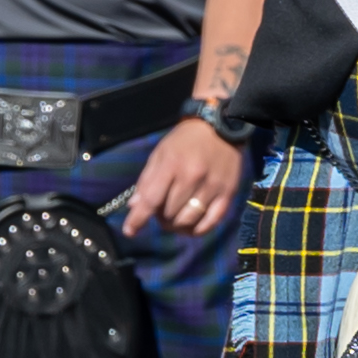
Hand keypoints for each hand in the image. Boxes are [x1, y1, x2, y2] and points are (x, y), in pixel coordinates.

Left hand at [119, 115, 250, 240]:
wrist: (221, 126)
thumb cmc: (185, 140)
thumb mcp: (160, 153)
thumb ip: (147, 180)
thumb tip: (134, 206)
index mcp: (172, 165)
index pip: (152, 199)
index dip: (138, 219)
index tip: (129, 231)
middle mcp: (192, 177)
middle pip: (170, 213)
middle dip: (160, 218)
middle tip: (161, 213)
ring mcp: (212, 186)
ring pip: (189, 220)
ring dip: (177, 226)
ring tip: (174, 220)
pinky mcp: (228, 193)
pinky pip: (211, 222)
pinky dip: (198, 230)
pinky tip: (191, 227)